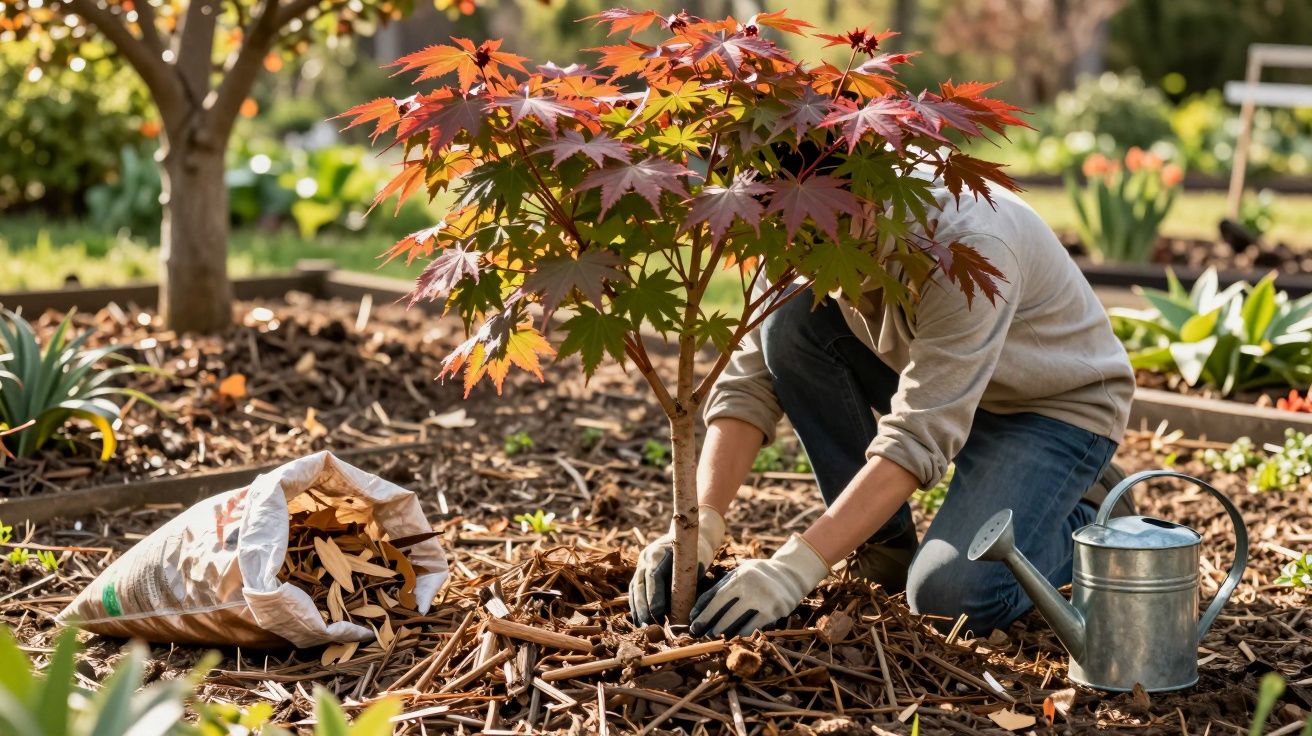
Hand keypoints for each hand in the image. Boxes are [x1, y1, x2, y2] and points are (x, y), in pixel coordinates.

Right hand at [630, 505, 725, 624]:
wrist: (688, 535)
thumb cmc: (697, 550)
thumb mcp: (698, 561)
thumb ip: (690, 581)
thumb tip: (688, 611)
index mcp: (659, 551)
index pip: (653, 576)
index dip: (654, 596)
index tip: (659, 614)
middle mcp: (646, 557)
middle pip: (639, 584)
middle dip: (643, 607)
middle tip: (648, 627)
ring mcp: (641, 564)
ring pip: (634, 589)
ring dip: (638, 610)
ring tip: (643, 628)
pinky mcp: (640, 572)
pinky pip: (635, 591)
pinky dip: (637, 606)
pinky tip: (640, 621)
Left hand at [690, 534, 829, 637]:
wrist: (791, 574)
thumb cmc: (758, 574)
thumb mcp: (740, 572)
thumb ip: (721, 586)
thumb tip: (697, 610)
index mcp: (739, 575)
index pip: (715, 597)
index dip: (703, 613)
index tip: (693, 624)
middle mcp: (751, 586)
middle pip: (724, 612)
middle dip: (709, 626)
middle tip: (700, 635)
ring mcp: (763, 599)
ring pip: (737, 623)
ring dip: (723, 633)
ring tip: (714, 639)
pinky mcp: (774, 611)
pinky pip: (753, 628)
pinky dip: (741, 635)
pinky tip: (733, 639)